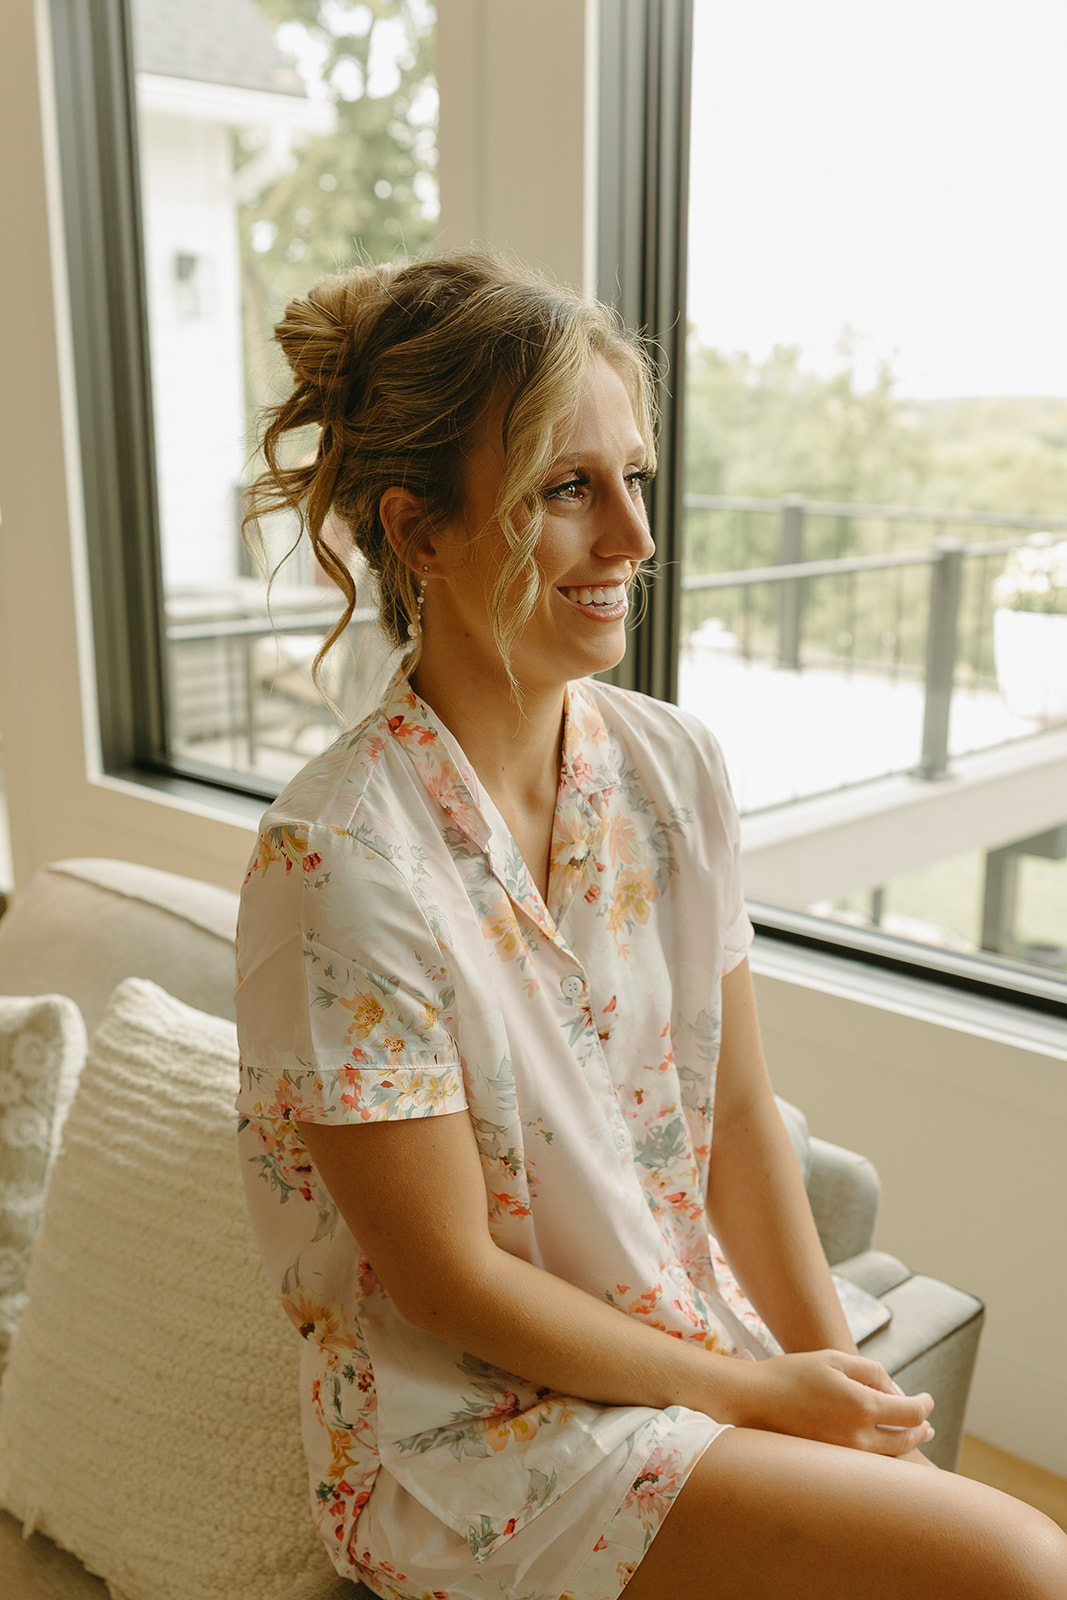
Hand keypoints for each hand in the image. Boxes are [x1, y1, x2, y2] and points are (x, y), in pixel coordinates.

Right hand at [721, 1348, 934, 1456]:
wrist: (753, 1401)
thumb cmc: (793, 1374)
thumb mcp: (834, 1359)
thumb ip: (871, 1372)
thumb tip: (895, 1392)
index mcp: (862, 1407)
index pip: (911, 1413)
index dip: (925, 1405)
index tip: (927, 1399)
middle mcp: (858, 1438)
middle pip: (906, 1440)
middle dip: (921, 1430)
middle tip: (928, 1424)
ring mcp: (844, 1456)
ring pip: (890, 1457)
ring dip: (906, 1445)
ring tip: (914, 1436)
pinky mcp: (832, 1464)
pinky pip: (869, 1463)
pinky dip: (884, 1454)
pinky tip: (883, 1444)